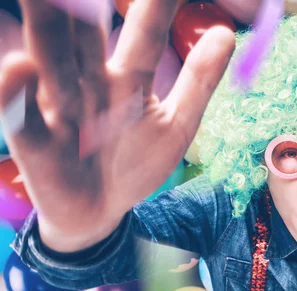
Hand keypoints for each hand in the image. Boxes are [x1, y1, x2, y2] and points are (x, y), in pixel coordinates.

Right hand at [0, 0, 234, 250]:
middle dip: (81, 2)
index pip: (143, 30)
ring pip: (51, 59)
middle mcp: (88, 81)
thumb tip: (225, 33)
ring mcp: (59, 108)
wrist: (100, 212)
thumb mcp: (176, 124)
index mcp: (126, 76)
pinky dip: (18, 93)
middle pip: (85, 32)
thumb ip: (198, 81)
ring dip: (47, 25)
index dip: (157, 5)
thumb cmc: (133, 163)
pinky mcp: (35, 141)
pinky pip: (24, 116)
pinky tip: (21, 66)